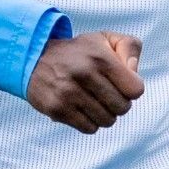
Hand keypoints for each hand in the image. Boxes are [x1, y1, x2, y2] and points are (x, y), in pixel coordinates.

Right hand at [27, 31, 143, 133]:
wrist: (33, 58)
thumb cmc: (77, 52)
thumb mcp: (104, 39)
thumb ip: (129, 47)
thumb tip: (134, 71)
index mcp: (100, 58)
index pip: (135, 90)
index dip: (131, 89)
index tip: (120, 84)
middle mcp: (84, 74)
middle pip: (122, 108)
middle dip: (118, 103)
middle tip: (106, 94)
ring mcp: (69, 93)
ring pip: (107, 121)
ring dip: (104, 114)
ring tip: (93, 102)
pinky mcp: (57, 109)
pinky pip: (89, 128)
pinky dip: (89, 122)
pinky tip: (81, 109)